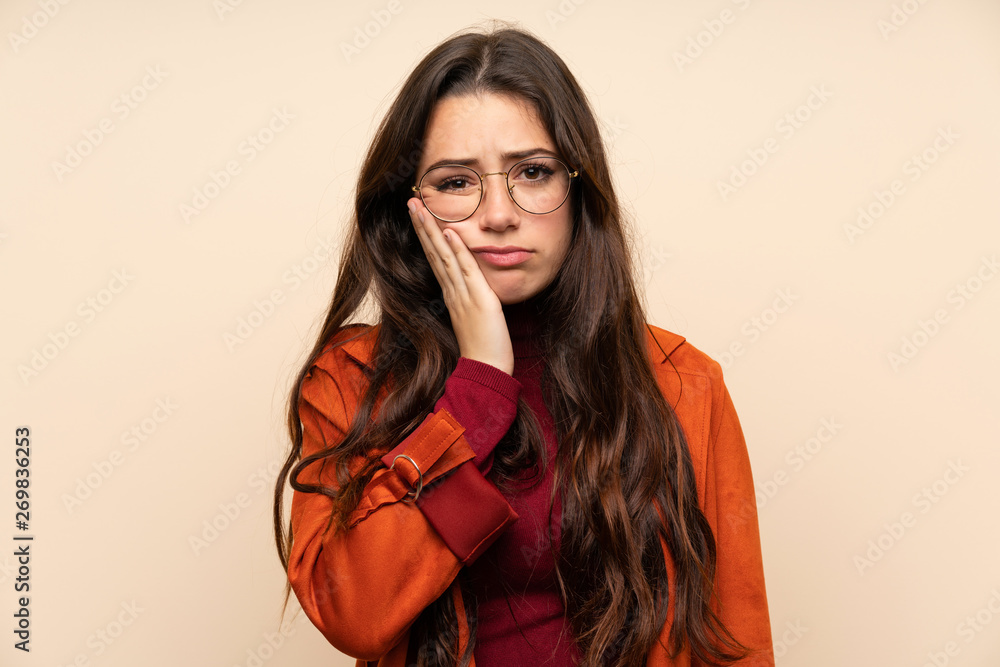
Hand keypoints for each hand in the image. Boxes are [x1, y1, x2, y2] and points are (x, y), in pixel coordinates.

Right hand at [407, 197, 513, 375]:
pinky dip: (457, 250)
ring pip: (444, 256)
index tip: (419, 215)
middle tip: (410, 201)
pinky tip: (450, 231)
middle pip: (433, 252)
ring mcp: (463, 294)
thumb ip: (472, 299)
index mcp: (452, 293)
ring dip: (432, 230)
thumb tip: (474, 287)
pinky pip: (466, 270)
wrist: (486, 370)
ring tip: (420, 207)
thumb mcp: (476, 316)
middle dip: (421, 225)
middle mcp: (453, 291)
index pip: (436, 258)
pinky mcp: (478, 299)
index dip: (427, 235)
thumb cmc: (484, 347)